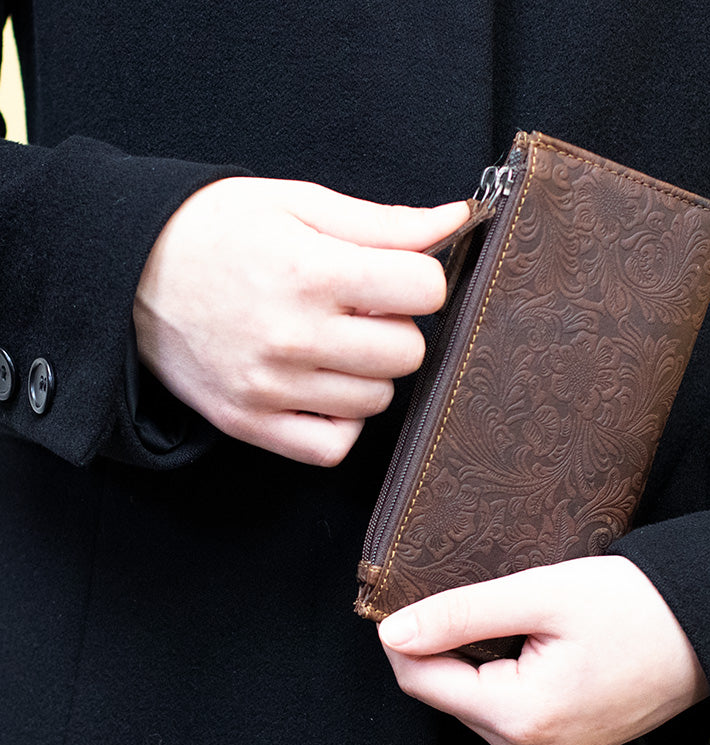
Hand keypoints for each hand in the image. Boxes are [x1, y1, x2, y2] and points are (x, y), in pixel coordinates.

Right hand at [133, 177, 468, 464]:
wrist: (127, 271)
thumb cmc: (216, 231)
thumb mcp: (298, 205)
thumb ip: (383, 223)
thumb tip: (455, 222)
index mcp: (310, 272)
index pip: (425, 291)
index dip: (419, 279)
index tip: (394, 276)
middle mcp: (293, 336)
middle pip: (408, 353)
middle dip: (395, 327)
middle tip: (357, 310)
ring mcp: (270, 387)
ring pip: (377, 400)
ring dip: (367, 372)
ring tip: (330, 342)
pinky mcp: (250, 423)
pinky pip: (333, 446)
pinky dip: (339, 421)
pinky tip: (321, 386)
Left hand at [379, 556, 709, 744]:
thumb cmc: (637, 608)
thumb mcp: (543, 595)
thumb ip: (462, 614)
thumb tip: (392, 631)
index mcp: (521, 719)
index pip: (420, 679)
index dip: (407, 631)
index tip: (421, 588)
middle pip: (444, 692)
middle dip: (448, 643)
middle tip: (489, 597)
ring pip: (470, 702)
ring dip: (476, 659)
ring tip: (522, 620)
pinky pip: (502, 712)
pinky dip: (501, 676)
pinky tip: (534, 645)